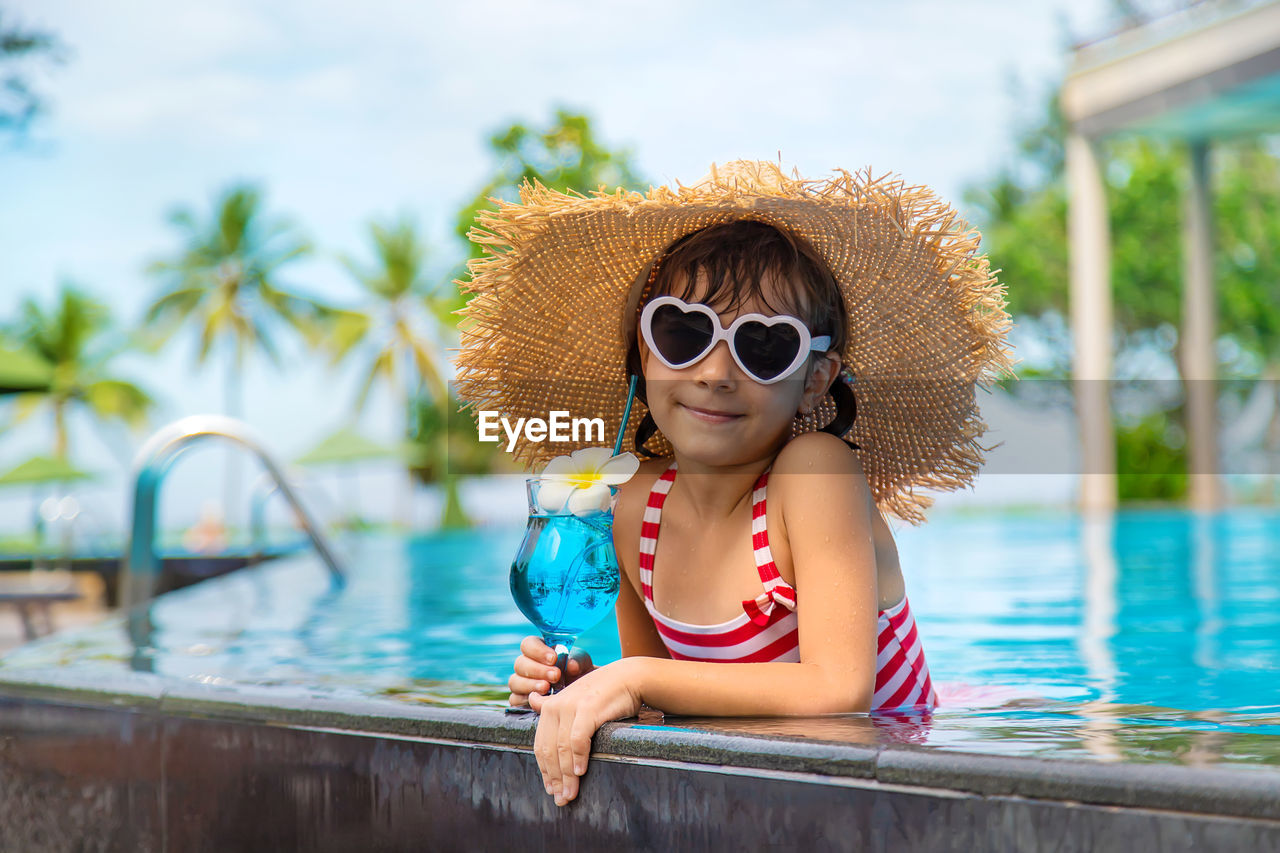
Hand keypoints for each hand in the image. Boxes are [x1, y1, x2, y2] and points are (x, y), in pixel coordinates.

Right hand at [508, 636, 593, 706]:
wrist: (582, 696)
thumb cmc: (579, 674)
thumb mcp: (582, 664)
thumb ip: (578, 660)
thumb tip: (571, 665)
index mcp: (539, 651)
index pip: (528, 644)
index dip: (537, 650)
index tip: (553, 658)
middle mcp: (527, 666)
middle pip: (520, 663)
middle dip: (537, 670)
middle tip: (555, 675)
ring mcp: (522, 683)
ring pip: (514, 681)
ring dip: (531, 684)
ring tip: (547, 688)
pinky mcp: (520, 701)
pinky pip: (514, 700)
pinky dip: (525, 700)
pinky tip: (539, 701)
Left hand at [529, 658, 641, 806]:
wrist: (628, 677)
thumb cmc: (603, 691)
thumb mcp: (574, 697)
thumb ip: (553, 703)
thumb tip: (533, 702)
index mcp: (550, 707)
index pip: (540, 745)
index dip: (545, 770)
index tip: (551, 788)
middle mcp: (556, 706)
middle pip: (549, 750)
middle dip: (554, 778)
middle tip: (561, 798)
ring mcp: (571, 707)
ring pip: (562, 749)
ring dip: (566, 775)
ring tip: (570, 793)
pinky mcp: (588, 709)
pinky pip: (578, 739)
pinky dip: (578, 758)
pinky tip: (580, 772)